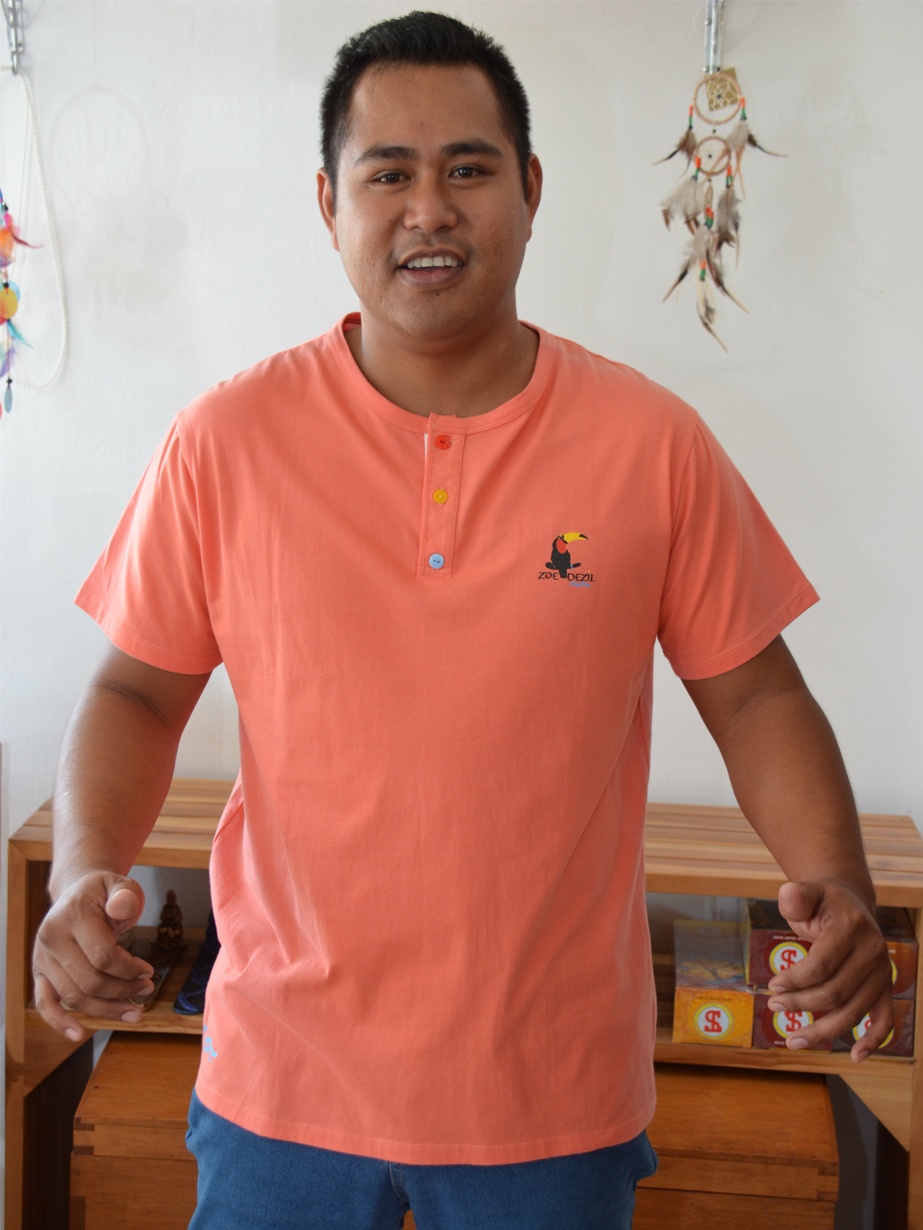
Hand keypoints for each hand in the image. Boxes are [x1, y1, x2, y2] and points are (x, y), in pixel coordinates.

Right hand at [33, 873, 155, 1041]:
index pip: (103, 956)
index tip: (149, 971)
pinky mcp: (40, 972)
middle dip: (123, 991)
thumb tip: (122, 906)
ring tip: (134, 1010)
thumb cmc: (104, 893)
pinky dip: (59, 1022)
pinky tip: (78, 1035)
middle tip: (147, 989)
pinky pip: (45, 1003)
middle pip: (90, 980)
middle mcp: (52, 938)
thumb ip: (125, 895)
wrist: (76, 892)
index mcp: (73, 915)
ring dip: (107, 1009)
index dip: (129, 969)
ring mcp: (42, 958)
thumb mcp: (120, 885)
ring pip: (74, 996)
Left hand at [765, 880, 892, 1061]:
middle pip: (835, 992)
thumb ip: (795, 895)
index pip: (821, 965)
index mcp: (853, 927)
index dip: (794, 981)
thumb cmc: (822, 902)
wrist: (851, 903)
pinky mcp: (885, 988)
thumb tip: (787, 894)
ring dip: (822, 1030)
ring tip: (792, 1040)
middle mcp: (874, 951)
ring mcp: (883, 972)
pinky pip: (885, 1019)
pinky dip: (873, 1040)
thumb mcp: (806, 893)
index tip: (771, 987)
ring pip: (853, 1012)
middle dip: (800, 1004)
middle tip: (773, 1006)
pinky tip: (856, 1057)